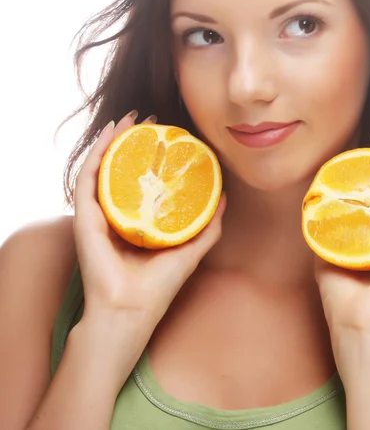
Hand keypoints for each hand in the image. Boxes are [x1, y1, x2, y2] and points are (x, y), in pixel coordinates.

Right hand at [73, 111, 224, 334]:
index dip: (153, 156)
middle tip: (151, 121)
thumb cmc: (158, 287)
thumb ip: (207, 226)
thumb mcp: (191, 250)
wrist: (131, 311)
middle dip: (134, 141)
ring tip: (131, 119)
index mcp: (137, 220)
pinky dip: (98, 152)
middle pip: (123, 168)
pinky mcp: (84, 216)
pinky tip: (112, 133)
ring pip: (104, 166)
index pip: (142, 179)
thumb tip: (224, 198)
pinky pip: (88, 176)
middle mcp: (116, 213)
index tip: (168, 137)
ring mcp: (98, 213)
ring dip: (115, 139)